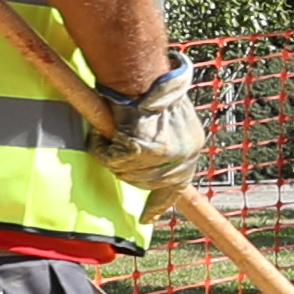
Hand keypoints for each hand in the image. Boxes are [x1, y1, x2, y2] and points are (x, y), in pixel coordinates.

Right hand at [98, 58, 211, 190]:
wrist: (142, 75)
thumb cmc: (150, 89)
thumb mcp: (169, 119)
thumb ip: (164, 141)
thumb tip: (149, 159)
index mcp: (192, 147)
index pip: (177, 186)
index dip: (159, 203)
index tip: (147, 218)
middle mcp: (183, 156)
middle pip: (146, 181)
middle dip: (128, 168)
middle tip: (117, 147)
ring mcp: (164, 157)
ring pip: (126, 172)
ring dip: (113, 154)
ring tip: (112, 130)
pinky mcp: (143, 153)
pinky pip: (112, 160)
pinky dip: (101, 147)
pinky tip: (104, 130)